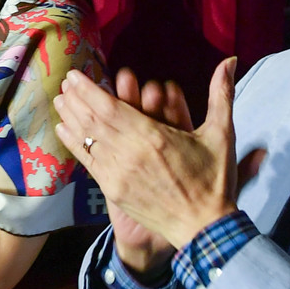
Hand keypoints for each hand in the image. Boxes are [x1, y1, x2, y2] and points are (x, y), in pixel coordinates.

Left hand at [53, 57, 243, 253]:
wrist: (204, 227)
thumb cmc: (214, 181)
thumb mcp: (222, 134)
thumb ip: (222, 94)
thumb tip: (230, 61)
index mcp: (153, 136)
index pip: (109, 107)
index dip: (89, 90)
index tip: (76, 76)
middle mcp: (130, 152)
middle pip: (93, 120)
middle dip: (76, 99)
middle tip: (64, 83)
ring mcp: (118, 173)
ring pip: (87, 139)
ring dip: (71, 118)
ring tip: (59, 101)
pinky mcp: (114, 190)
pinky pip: (87, 162)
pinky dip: (74, 144)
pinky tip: (64, 130)